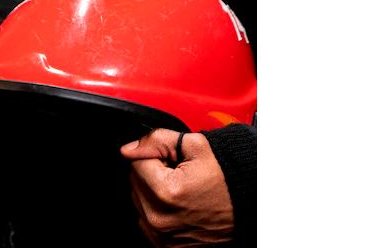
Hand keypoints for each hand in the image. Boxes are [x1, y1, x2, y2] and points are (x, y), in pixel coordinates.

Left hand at [120, 128, 233, 246]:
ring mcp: (161, 234)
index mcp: (166, 192)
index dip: (156, 156)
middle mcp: (160, 217)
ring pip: (139, 200)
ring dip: (153, 192)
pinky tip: (178, 204)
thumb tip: (129, 149)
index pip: (136, 162)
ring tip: (181, 189)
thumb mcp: (196, 146)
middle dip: (153, 173)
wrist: (247, 206)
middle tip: (180, 174)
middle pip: (135, 182)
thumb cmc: (227, 178)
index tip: (174, 161)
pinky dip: (158, 210)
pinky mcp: (164, 244)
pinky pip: (146, 219)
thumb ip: (158, 140)